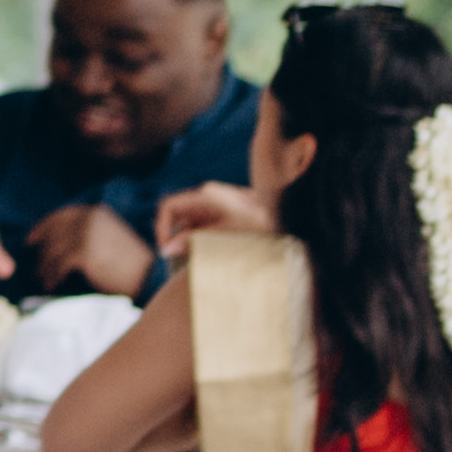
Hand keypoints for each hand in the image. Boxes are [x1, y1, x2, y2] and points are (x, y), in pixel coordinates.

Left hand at [31, 203, 155, 301]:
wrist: (149, 276)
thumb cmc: (130, 263)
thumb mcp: (108, 238)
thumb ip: (86, 233)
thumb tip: (56, 241)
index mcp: (96, 213)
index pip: (60, 217)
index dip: (43, 228)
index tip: (30, 240)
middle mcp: (88, 220)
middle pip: (53, 234)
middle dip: (42, 252)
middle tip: (37, 268)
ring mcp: (85, 235)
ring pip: (53, 251)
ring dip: (45, 267)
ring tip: (44, 279)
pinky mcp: (84, 253)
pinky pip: (58, 266)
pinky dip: (52, 276)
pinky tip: (51, 285)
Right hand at [152, 183, 268, 249]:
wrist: (290, 219)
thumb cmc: (257, 226)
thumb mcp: (222, 235)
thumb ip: (191, 240)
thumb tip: (165, 250)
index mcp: (204, 196)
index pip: (168, 207)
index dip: (162, 227)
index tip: (167, 249)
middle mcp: (207, 195)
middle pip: (177, 214)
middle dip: (174, 235)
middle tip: (179, 257)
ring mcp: (217, 202)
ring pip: (189, 220)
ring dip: (187, 238)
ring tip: (196, 256)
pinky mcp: (225, 211)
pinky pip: (203, 223)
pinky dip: (201, 237)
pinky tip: (211, 250)